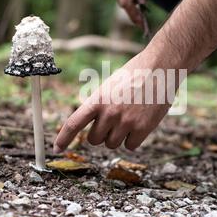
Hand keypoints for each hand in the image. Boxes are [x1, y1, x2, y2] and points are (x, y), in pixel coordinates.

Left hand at [54, 49, 179, 151]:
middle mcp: (109, 112)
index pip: (74, 123)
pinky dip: (134, 139)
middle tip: (113, 121)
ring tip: (129, 117)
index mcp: (98, 99)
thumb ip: (99, 105)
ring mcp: (126, 122)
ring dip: (118, 136)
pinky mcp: (143, 128)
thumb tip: (92, 126)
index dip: (63, 138)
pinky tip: (141, 122)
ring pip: (112, 144)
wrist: (160, 67)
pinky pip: (130, 146)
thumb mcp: (110, 86)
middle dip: (101, 134)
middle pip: (94, 140)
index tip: (56, 149)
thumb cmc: (134, 75)